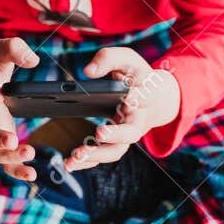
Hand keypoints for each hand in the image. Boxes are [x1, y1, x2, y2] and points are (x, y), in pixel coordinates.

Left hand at [65, 47, 180, 171]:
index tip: (129, 98)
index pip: (145, 97)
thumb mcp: (126, 60)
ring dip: (96, 155)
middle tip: (99, 133)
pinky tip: (70, 164)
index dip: (138, 98)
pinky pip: (104, 155)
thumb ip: (108, 59)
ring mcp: (127, 134)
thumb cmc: (136, 76)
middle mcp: (138, 120)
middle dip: (116, 135)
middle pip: (131, 133)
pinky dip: (87, 162)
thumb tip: (88, 71)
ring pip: (116, 150)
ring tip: (75, 156)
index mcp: (145, 96)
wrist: (153, 97)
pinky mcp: (116, 142)